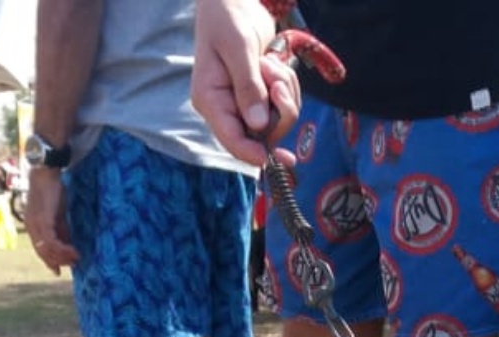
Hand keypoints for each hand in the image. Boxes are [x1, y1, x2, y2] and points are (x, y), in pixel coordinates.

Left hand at [24, 168, 77, 273]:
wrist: (47, 172)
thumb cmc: (53, 189)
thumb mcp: (57, 213)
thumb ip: (60, 229)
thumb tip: (68, 244)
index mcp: (32, 224)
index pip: (40, 248)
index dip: (49, 260)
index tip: (58, 269)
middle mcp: (31, 226)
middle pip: (43, 252)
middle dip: (58, 261)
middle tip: (73, 263)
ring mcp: (35, 224)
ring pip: (47, 250)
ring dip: (63, 257)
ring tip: (76, 258)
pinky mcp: (42, 221)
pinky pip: (51, 242)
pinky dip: (63, 249)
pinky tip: (74, 250)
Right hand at [191, 0, 299, 165]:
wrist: (233, 2)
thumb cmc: (227, 18)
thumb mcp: (238, 47)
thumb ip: (249, 86)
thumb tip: (259, 125)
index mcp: (210, 100)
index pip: (231, 139)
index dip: (251, 153)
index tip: (270, 159)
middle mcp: (226, 109)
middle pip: (261, 136)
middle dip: (278, 110)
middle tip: (275, 76)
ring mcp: (244, 106)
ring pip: (277, 122)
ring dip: (285, 94)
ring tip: (271, 64)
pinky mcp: (260, 99)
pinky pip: (283, 108)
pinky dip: (288, 88)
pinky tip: (275, 66)